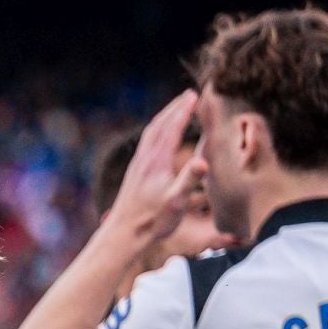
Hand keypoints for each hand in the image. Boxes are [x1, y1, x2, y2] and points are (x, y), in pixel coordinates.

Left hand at [103, 90, 209, 250]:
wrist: (124, 233)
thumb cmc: (152, 221)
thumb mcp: (176, 202)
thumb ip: (189, 180)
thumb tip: (203, 161)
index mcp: (157, 161)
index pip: (172, 128)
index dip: (184, 110)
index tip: (194, 96)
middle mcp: (146, 158)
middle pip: (160, 124)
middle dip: (175, 107)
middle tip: (189, 95)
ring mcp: (138, 164)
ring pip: (151, 132)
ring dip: (164, 116)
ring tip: (176, 108)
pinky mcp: (135, 172)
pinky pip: (146, 142)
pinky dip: (155, 130)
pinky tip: (158, 136)